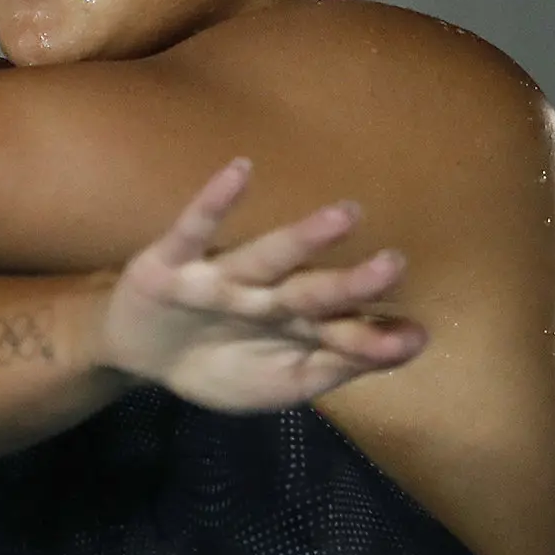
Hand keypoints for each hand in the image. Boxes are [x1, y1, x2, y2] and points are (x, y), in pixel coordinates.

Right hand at [100, 159, 425, 411]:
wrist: (138, 353)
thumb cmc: (218, 363)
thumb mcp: (276, 384)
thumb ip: (335, 367)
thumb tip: (414, 342)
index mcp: (291, 327)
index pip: (337, 333)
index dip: (371, 338)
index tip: (416, 336)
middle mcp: (262, 296)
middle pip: (310, 291)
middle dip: (348, 284)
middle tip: (394, 264)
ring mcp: (218, 277)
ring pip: (265, 257)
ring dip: (301, 238)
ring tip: (343, 216)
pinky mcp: (172, 262)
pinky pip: (195, 229)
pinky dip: (214, 201)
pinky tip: (239, 170)